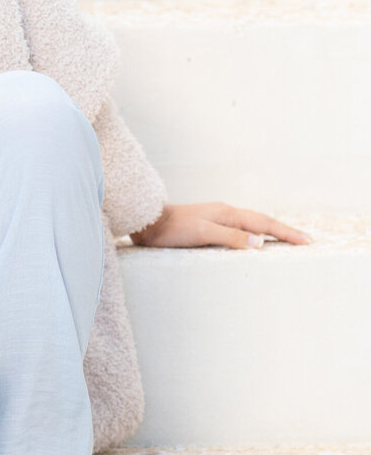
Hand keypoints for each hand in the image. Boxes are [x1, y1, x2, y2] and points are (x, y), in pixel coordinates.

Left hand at [130, 202, 311, 250]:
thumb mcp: (202, 234)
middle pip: (262, 220)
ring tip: (287, 237)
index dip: (286, 233)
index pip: (264, 224)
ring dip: (272, 230)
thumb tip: (260, 242)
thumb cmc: (172, 230)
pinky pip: (240, 226)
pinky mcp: (209, 223)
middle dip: (285, 230)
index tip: (306, 241)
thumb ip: (230, 237)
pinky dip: (255, 231)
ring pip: (252, 222)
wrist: (147, 222)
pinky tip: (254, 238)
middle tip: (306, 240)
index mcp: (228, 214)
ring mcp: (217, 216)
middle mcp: (225, 212)